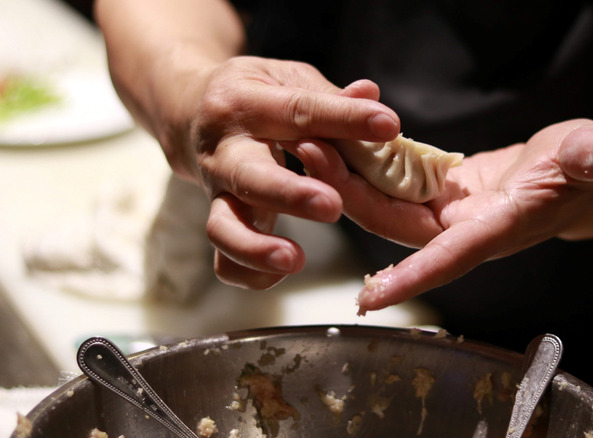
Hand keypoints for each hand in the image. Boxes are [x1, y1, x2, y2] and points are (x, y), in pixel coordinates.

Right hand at [171, 57, 399, 288]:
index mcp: (246, 103)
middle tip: (332, 207)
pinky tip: (279, 275)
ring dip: (256, 246)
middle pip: (250, 175)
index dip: (345, 118)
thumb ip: (328, 96)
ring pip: (223, 225)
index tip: (388, 125)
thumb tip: (371, 94)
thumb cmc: (255, 95)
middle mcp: (225, 149)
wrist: (189, 111)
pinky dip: (247, 271)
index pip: (299, 111)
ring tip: (295, 259)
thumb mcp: (286, 80)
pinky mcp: (218, 218)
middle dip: (290, 194)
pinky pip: (222, 258)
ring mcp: (216, 190)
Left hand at [286, 119, 592, 311]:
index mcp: (495, 229)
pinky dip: (366, 161)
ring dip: (346, 176)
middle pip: (395, 223)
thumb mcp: (592, 157)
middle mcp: (460, 229)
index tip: (369, 298)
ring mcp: (443, 212)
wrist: (572, 172)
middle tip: (310, 155)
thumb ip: (590, 161)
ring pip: (384, 202)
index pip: (450, 258)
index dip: (412, 278)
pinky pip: (391, 181)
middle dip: (349, 195)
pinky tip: (343, 135)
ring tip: (312, 139)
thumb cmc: (586, 168)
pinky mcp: (434, 191)